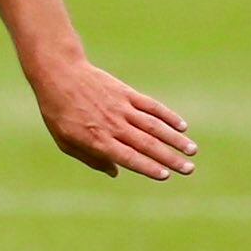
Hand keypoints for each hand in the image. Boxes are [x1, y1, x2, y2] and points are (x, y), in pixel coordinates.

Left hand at [32, 59, 195, 180]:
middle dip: (170, 158)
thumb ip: (91, 159)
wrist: (60, 75)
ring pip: (154, 126)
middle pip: (147, 145)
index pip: (129, 157)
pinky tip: (182, 126)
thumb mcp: (66, 142)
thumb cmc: (58, 112)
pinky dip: (168, 116)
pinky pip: (151, 106)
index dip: (148, 167)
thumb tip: (116, 173)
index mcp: (98, 140)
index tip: (166, 176)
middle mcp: (114, 125)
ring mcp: (122, 108)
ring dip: (175, 139)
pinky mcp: (126, 93)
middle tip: (189, 170)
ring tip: (192, 151)